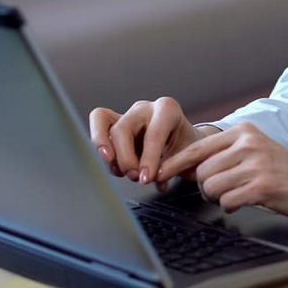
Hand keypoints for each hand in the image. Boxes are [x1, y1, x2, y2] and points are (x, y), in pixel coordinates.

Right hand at [88, 96, 207, 185]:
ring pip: (105, 123)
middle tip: (135, 178)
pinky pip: (98, 123)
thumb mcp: (189, 156)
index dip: (149, 159)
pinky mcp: (115, 122)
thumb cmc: (188, 148)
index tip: (146, 178)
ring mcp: (129, 113)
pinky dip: (100, 144)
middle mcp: (146, 108)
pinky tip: (113, 165)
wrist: (186, 143)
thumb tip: (152, 178)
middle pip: (123, 129)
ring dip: (109, 153)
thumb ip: (173, 166)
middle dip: (126, 159)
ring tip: (120, 172)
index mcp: (168, 109)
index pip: (153, 133)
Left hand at [154, 124, 287, 218]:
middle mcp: (248, 143)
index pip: (197, 148)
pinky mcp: (262, 186)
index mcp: (244, 132)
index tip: (158, 174)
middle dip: (205, 187)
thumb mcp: (257, 150)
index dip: (174, 164)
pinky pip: (228, 201)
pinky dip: (232, 206)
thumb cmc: (287, 170)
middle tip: (222, 191)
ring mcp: (256, 164)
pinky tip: (246, 201)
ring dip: (218, 197)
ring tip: (237, 195)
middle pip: (201, 171)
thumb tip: (187, 167)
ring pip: (211, 187)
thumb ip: (227, 154)